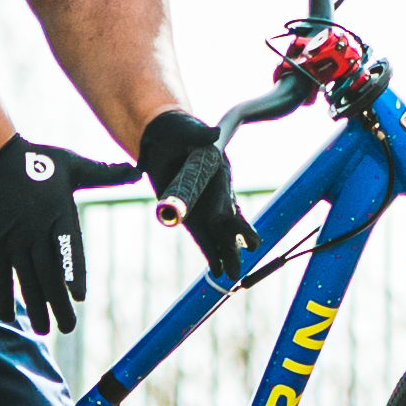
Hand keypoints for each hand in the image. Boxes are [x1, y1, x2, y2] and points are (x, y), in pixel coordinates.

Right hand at [0, 141, 96, 334]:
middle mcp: (36, 230)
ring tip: (42, 330)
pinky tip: (8, 317)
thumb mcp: (73, 165)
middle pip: (48, 273)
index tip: (78, 297)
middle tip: (68, 328)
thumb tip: (137, 169)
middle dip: (57, 304)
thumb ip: (105, 174)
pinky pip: (1, 275)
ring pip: (26, 279)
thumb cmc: (36, 160)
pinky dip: (3, 297)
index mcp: (59, 213)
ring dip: (34, 307)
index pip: (68, 248)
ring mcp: (15, 239)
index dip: (73, 272)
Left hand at [135, 110, 250, 280]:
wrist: (161, 137)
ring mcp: (205, 205)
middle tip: (244, 259)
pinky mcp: (190, 215)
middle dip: (234, 242)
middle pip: (227, 221)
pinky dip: (209, 253)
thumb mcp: (183, 129)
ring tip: (232, 276)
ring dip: (225, 254)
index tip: (226, 226)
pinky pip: (202, 237)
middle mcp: (216, 191)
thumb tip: (212, 133)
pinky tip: (216, 270)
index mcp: (219, 170)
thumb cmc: (174, 130)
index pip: (223, 196)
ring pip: (218, 234)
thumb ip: (198, 134)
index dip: (225, 212)